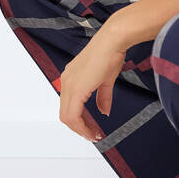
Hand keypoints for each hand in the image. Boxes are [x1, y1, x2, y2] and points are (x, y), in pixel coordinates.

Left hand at [59, 24, 127, 141]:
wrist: (112, 41)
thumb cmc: (110, 53)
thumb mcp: (105, 80)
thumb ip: (103, 97)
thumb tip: (104, 111)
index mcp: (71, 78)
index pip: (68, 107)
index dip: (79, 122)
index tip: (90, 130)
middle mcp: (67, 81)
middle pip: (65, 115)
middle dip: (79, 128)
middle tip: (92, 135)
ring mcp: (69, 84)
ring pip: (67, 116)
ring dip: (80, 128)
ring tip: (93, 135)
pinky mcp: (76, 86)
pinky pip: (73, 113)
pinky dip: (81, 124)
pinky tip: (92, 129)